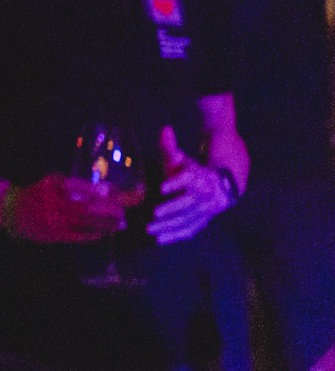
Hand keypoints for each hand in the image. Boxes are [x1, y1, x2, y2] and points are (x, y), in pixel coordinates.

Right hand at [6, 172, 133, 243]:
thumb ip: (78, 186)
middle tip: (123, 212)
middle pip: (89, 208)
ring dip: (106, 224)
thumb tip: (107, 190)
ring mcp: (54, 221)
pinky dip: (95, 234)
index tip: (117, 193)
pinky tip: (105, 232)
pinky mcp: (54, 235)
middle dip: (109, 211)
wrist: (11, 210)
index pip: (84, 189)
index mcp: (54, 186)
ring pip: (86, 223)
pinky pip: (79, 236)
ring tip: (121, 223)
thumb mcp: (54, 183)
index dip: (104, 192)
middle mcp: (54, 204)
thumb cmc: (38, 193)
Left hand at [148, 124, 236, 245]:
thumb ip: (171, 147)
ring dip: (169, 226)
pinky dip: (175, 235)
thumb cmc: (191, 171)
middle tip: (154, 214)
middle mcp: (204, 194)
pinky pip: (190, 230)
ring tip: (150, 230)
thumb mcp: (181, 159)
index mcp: (199, 177)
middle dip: (172, 209)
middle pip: (189, 203)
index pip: (189, 179)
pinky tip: (159, 240)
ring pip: (189, 220)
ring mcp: (205, 210)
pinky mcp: (202, 221)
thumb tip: (166, 130)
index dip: (176, 182)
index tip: (162, 187)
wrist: (219, 187)